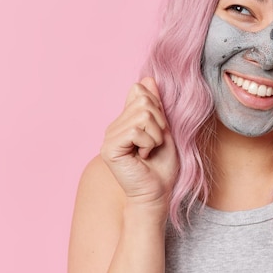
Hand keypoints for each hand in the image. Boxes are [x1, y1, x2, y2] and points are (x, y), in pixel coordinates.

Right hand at [100, 77, 177, 213]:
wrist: (157, 194)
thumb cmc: (162, 167)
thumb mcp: (163, 130)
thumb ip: (155, 105)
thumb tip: (147, 78)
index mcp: (125, 121)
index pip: (139, 90)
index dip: (156, 107)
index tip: (158, 130)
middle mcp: (114, 126)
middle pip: (143, 100)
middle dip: (159, 123)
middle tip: (154, 144)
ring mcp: (109, 136)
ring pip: (142, 115)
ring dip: (155, 135)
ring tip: (149, 151)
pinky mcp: (109, 148)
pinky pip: (136, 131)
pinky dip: (148, 143)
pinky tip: (142, 157)